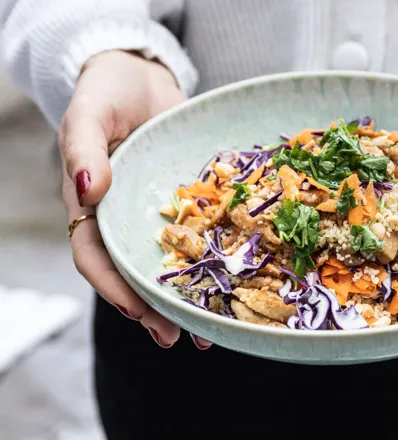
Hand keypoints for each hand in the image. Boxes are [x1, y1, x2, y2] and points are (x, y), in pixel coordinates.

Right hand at [60, 50, 209, 349]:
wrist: (142, 77)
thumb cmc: (107, 93)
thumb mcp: (89, 115)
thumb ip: (84, 150)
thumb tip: (87, 190)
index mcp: (91, 206)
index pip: (95, 257)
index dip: (114, 288)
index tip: (138, 313)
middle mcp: (122, 217)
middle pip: (132, 273)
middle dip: (152, 308)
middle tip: (175, 337)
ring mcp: (154, 213)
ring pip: (165, 264)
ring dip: (182, 298)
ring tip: (204, 332)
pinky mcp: (186, 203)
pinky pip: (196, 237)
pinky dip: (209, 263)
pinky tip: (230, 284)